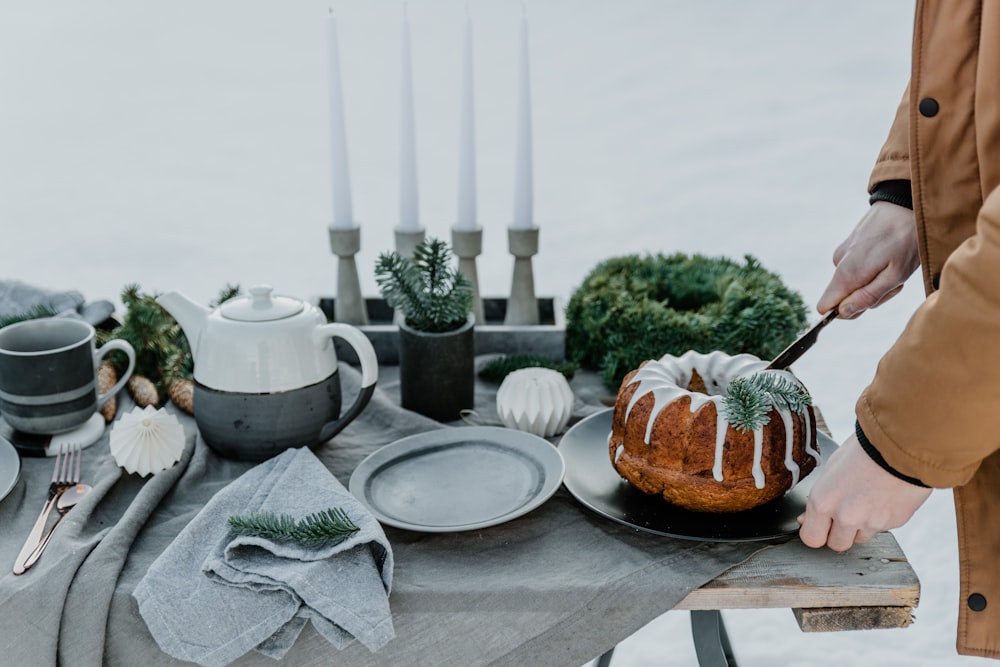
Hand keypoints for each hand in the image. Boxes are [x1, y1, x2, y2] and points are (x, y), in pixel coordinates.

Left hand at [797, 433, 931, 550]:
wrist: (901, 445)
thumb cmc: (863, 451)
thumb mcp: (831, 470)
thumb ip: (820, 499)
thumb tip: (807, 518)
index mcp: (823, 501)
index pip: (811, 538)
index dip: (815, 533)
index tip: (818, 527)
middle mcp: (845, 517)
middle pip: (836, 545)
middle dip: (837, 533)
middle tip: (842, 514)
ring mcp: (871, 522)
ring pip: (860, 538)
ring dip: (860, 527)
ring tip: (865, 500)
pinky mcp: (893, 523)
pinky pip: (881, 528)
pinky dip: (880, 518)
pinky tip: (882, 497)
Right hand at [818, 201, 919, 318]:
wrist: (905, 203)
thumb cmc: (906, 240)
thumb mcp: (895, 275)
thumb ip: (868, 297)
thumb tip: (842, 312)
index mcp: (846, 274)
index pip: (825, 308)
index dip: (848, 311)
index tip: (871, 301)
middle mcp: (838, 264)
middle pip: (843, 298)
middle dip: (867, 297)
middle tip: (893, 282)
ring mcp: (842, 254)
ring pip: (852, 284)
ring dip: (874, 282)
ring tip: (894, 266)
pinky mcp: (848, 246)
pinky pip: (855, 269)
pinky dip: (872, 269)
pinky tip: (888, 256)